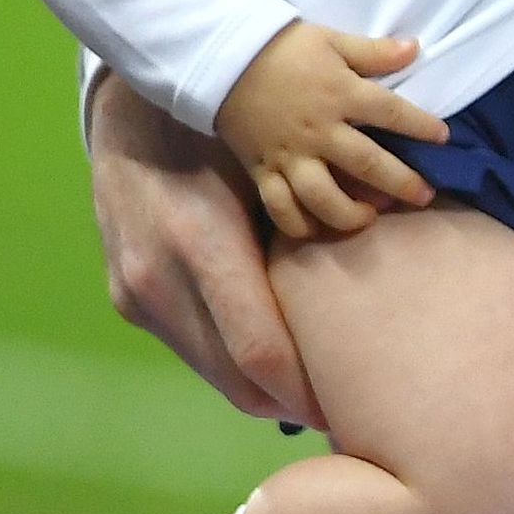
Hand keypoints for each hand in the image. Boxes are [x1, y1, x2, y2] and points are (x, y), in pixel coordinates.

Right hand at [86, 69, 320, 430]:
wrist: (129, 107)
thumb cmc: (221, 129)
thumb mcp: (274, 165)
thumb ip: (320, 218)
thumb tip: (387, 255)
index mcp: (199, 242)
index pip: (261, 353)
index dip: (309, 392)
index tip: (354, 405)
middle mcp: (158, 277)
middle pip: (237, 382)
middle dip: (294, 405)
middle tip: (348, 406)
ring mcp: (135, 293)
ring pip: (213, 374)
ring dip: (264, 388)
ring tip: (318, 384)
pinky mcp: (126, 298)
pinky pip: (190, 348)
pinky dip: (231, 359)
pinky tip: (271, 349)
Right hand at [217, 22, 447, 238]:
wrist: (222, 57)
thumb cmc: (282, 47)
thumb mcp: (331, 39)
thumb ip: (374, 51)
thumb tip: (416, 48)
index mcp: (340, 94)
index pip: (391, 113)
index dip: (421, 127)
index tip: (443, 138)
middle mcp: (319, 131)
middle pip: (367, 165)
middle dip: (401, 183)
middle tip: (423, 196)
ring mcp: (289, 155)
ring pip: (323, 198)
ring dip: (350, 214)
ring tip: (369, 216)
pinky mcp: (262, 170)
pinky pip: (280, 208)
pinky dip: (299, 225)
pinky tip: (318, 228)